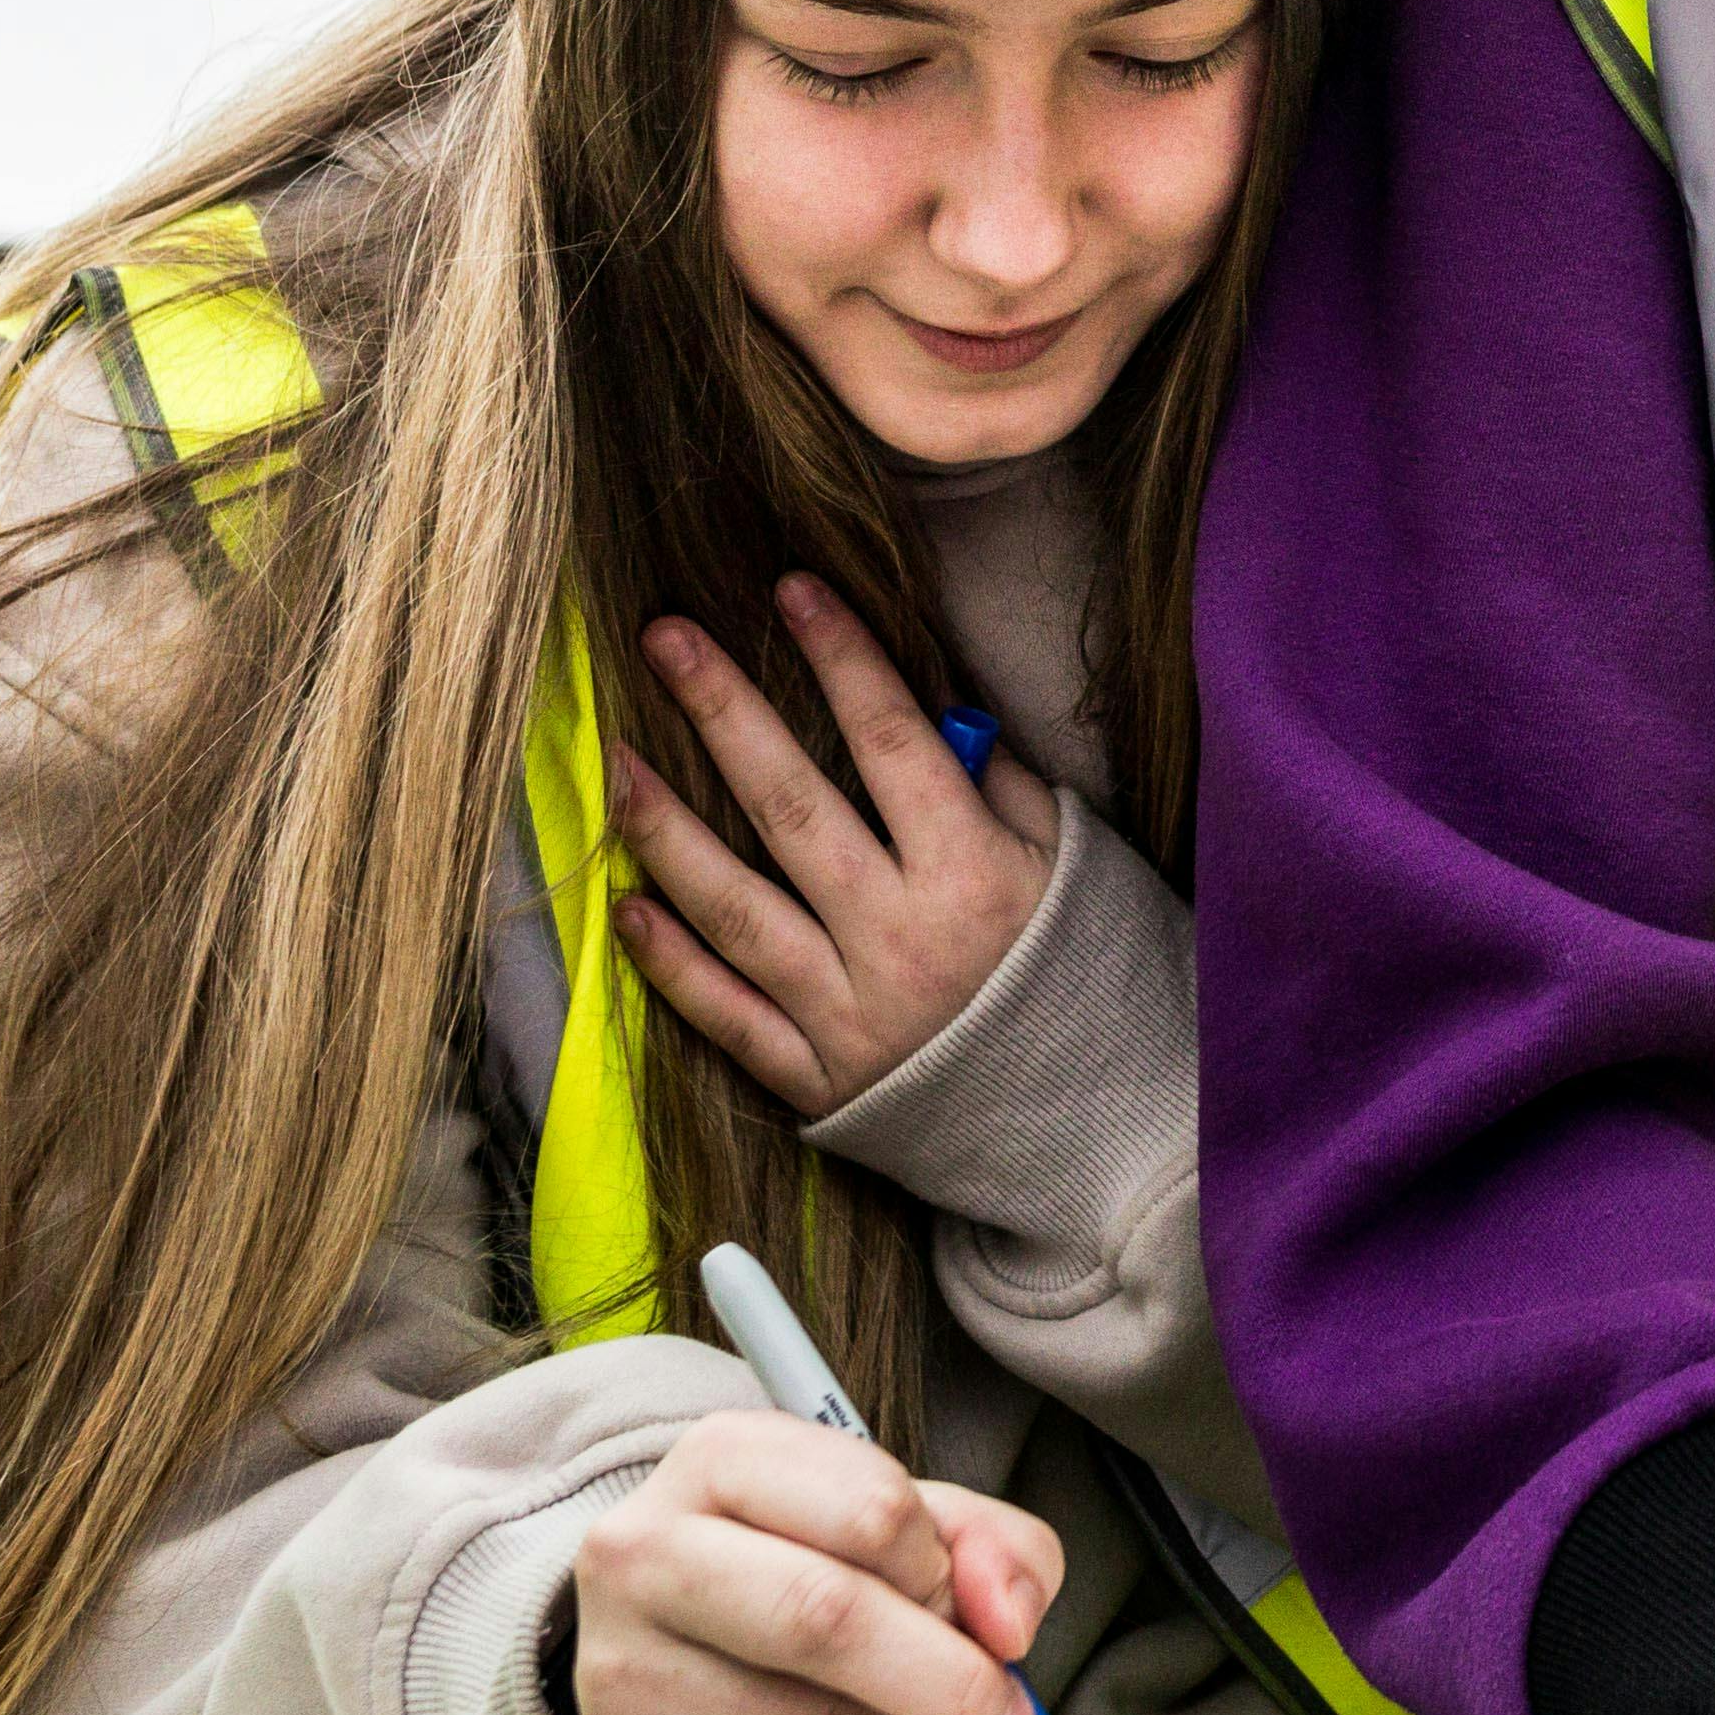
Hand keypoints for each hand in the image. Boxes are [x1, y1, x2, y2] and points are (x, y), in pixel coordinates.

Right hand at [570, 1406, 1065, 1714]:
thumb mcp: (899, 1517)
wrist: (672, 1637)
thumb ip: (987, 1545)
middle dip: (950, 1680)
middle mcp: (645, 1558)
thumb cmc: (803, 1565)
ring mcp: (623, 1678)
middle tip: (1008, 1714)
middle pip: (825, 1618)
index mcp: (717, 1459)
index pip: (869, 1509)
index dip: (948, 1573)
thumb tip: (1009, 1623)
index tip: (975, 1608)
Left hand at [604, 578, 1058, 1114]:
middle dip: (724, 709)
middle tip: (664, 636)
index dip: (841, 656)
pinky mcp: (817, 1079)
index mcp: (974, 875)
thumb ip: (997, 785)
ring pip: (736, 909)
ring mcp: (849, 1013)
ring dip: (666, 830)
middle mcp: (901, 938)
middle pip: (792, 805)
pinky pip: (726, 1016)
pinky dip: (670, 964)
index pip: (894, 741)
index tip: (791, 588)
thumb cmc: (1086, 972)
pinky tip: (623, 907)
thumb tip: (928, 707)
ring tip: (617, 762)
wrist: (1097, 1127)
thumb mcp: (1072, 863)